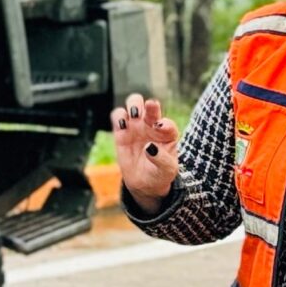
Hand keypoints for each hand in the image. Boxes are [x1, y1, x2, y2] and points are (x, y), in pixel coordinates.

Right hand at [109, 92, 180, 211]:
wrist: (145, 183)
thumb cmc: (160, 174)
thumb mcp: (167, 170)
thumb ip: (161, 159)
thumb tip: (149, 147)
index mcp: (168, 133)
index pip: (167, 124)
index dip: (164, 124)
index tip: (159, 128)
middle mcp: (152, 125)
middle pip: (151, 106)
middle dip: (149, 106)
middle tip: (145, 110)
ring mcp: (137, 126)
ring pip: (134, 103)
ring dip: (133, 105)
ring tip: (133, 115)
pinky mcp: (121, 131)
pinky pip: (118, 116)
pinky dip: (118, 116)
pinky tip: (122, 125)